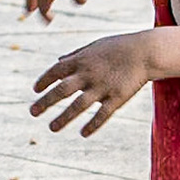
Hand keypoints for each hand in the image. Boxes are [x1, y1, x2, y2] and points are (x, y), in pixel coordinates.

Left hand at [30, 32, 153, 135]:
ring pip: (79, 106)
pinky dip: (93, 124)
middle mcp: (88, 74)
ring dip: (64, 118)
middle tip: (32, 112)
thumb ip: (75, 54)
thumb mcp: (95, 46)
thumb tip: (58, 61)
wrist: (147, 51)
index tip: (35, 90)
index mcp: (81, 60)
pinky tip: (84, 133)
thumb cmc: (120, 47)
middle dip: (45, 102)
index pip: (55, 72)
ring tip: (52, 128)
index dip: (43, 81)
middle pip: (62, 90)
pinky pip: (103, 114)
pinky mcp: (118, 97)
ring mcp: (103, 87)